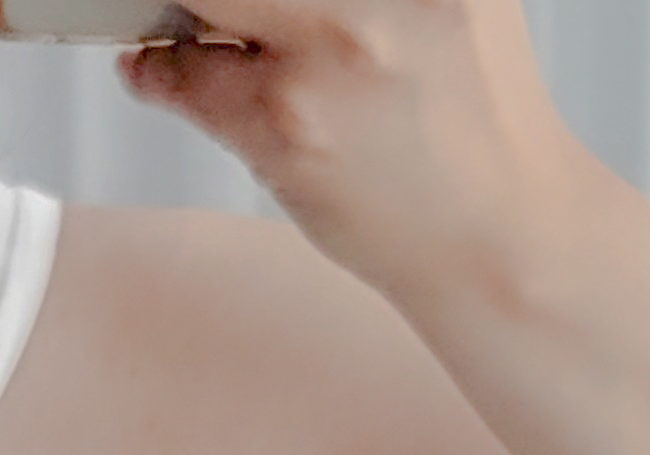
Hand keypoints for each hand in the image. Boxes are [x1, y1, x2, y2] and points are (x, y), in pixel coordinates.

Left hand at [117, 0, 597, 311]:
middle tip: (197, 7)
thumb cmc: (468, 129)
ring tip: (175, 32)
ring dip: (184, 19)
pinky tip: (154, 69)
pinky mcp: (286, 117)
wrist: (496, 235)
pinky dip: (161, 72)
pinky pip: (191, 79)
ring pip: (208, 3)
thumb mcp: (445, 3)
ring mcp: (333, 43)